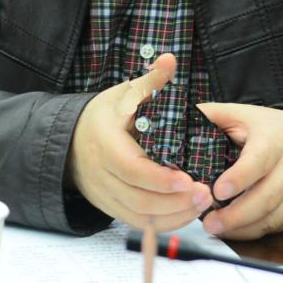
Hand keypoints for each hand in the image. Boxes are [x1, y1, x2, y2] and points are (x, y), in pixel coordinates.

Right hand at [68, 53, 211, 228]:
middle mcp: (101, 173)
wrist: (75, 139)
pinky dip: (163, 222)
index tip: (189, 180)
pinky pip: (138, 222)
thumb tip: (169, 59)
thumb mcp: (126, 92)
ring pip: (139, 216)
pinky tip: (187, 213)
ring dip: (173, 215)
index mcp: (105, 143)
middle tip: (206, 194)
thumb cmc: (107, 114)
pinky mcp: (111, 207)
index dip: (159, 179)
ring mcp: (105, 194)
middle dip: (174, 201)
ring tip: (203, 203)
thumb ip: (151, 80)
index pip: (131, 168)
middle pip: (138, 198)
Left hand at [195, 103, 282, 239]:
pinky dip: (255, 231)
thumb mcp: (240, 114)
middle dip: (236, 215)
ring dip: (243, 227)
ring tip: (217, 229)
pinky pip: (278, 225)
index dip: (239, 178)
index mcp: (273, 139)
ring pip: (273, 216)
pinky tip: (235, 230)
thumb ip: (211, 115)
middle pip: (267, 197)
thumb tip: (178, 117)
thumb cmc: (266, 127)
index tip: (217, 191)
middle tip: (209, 223)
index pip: (258, 161)